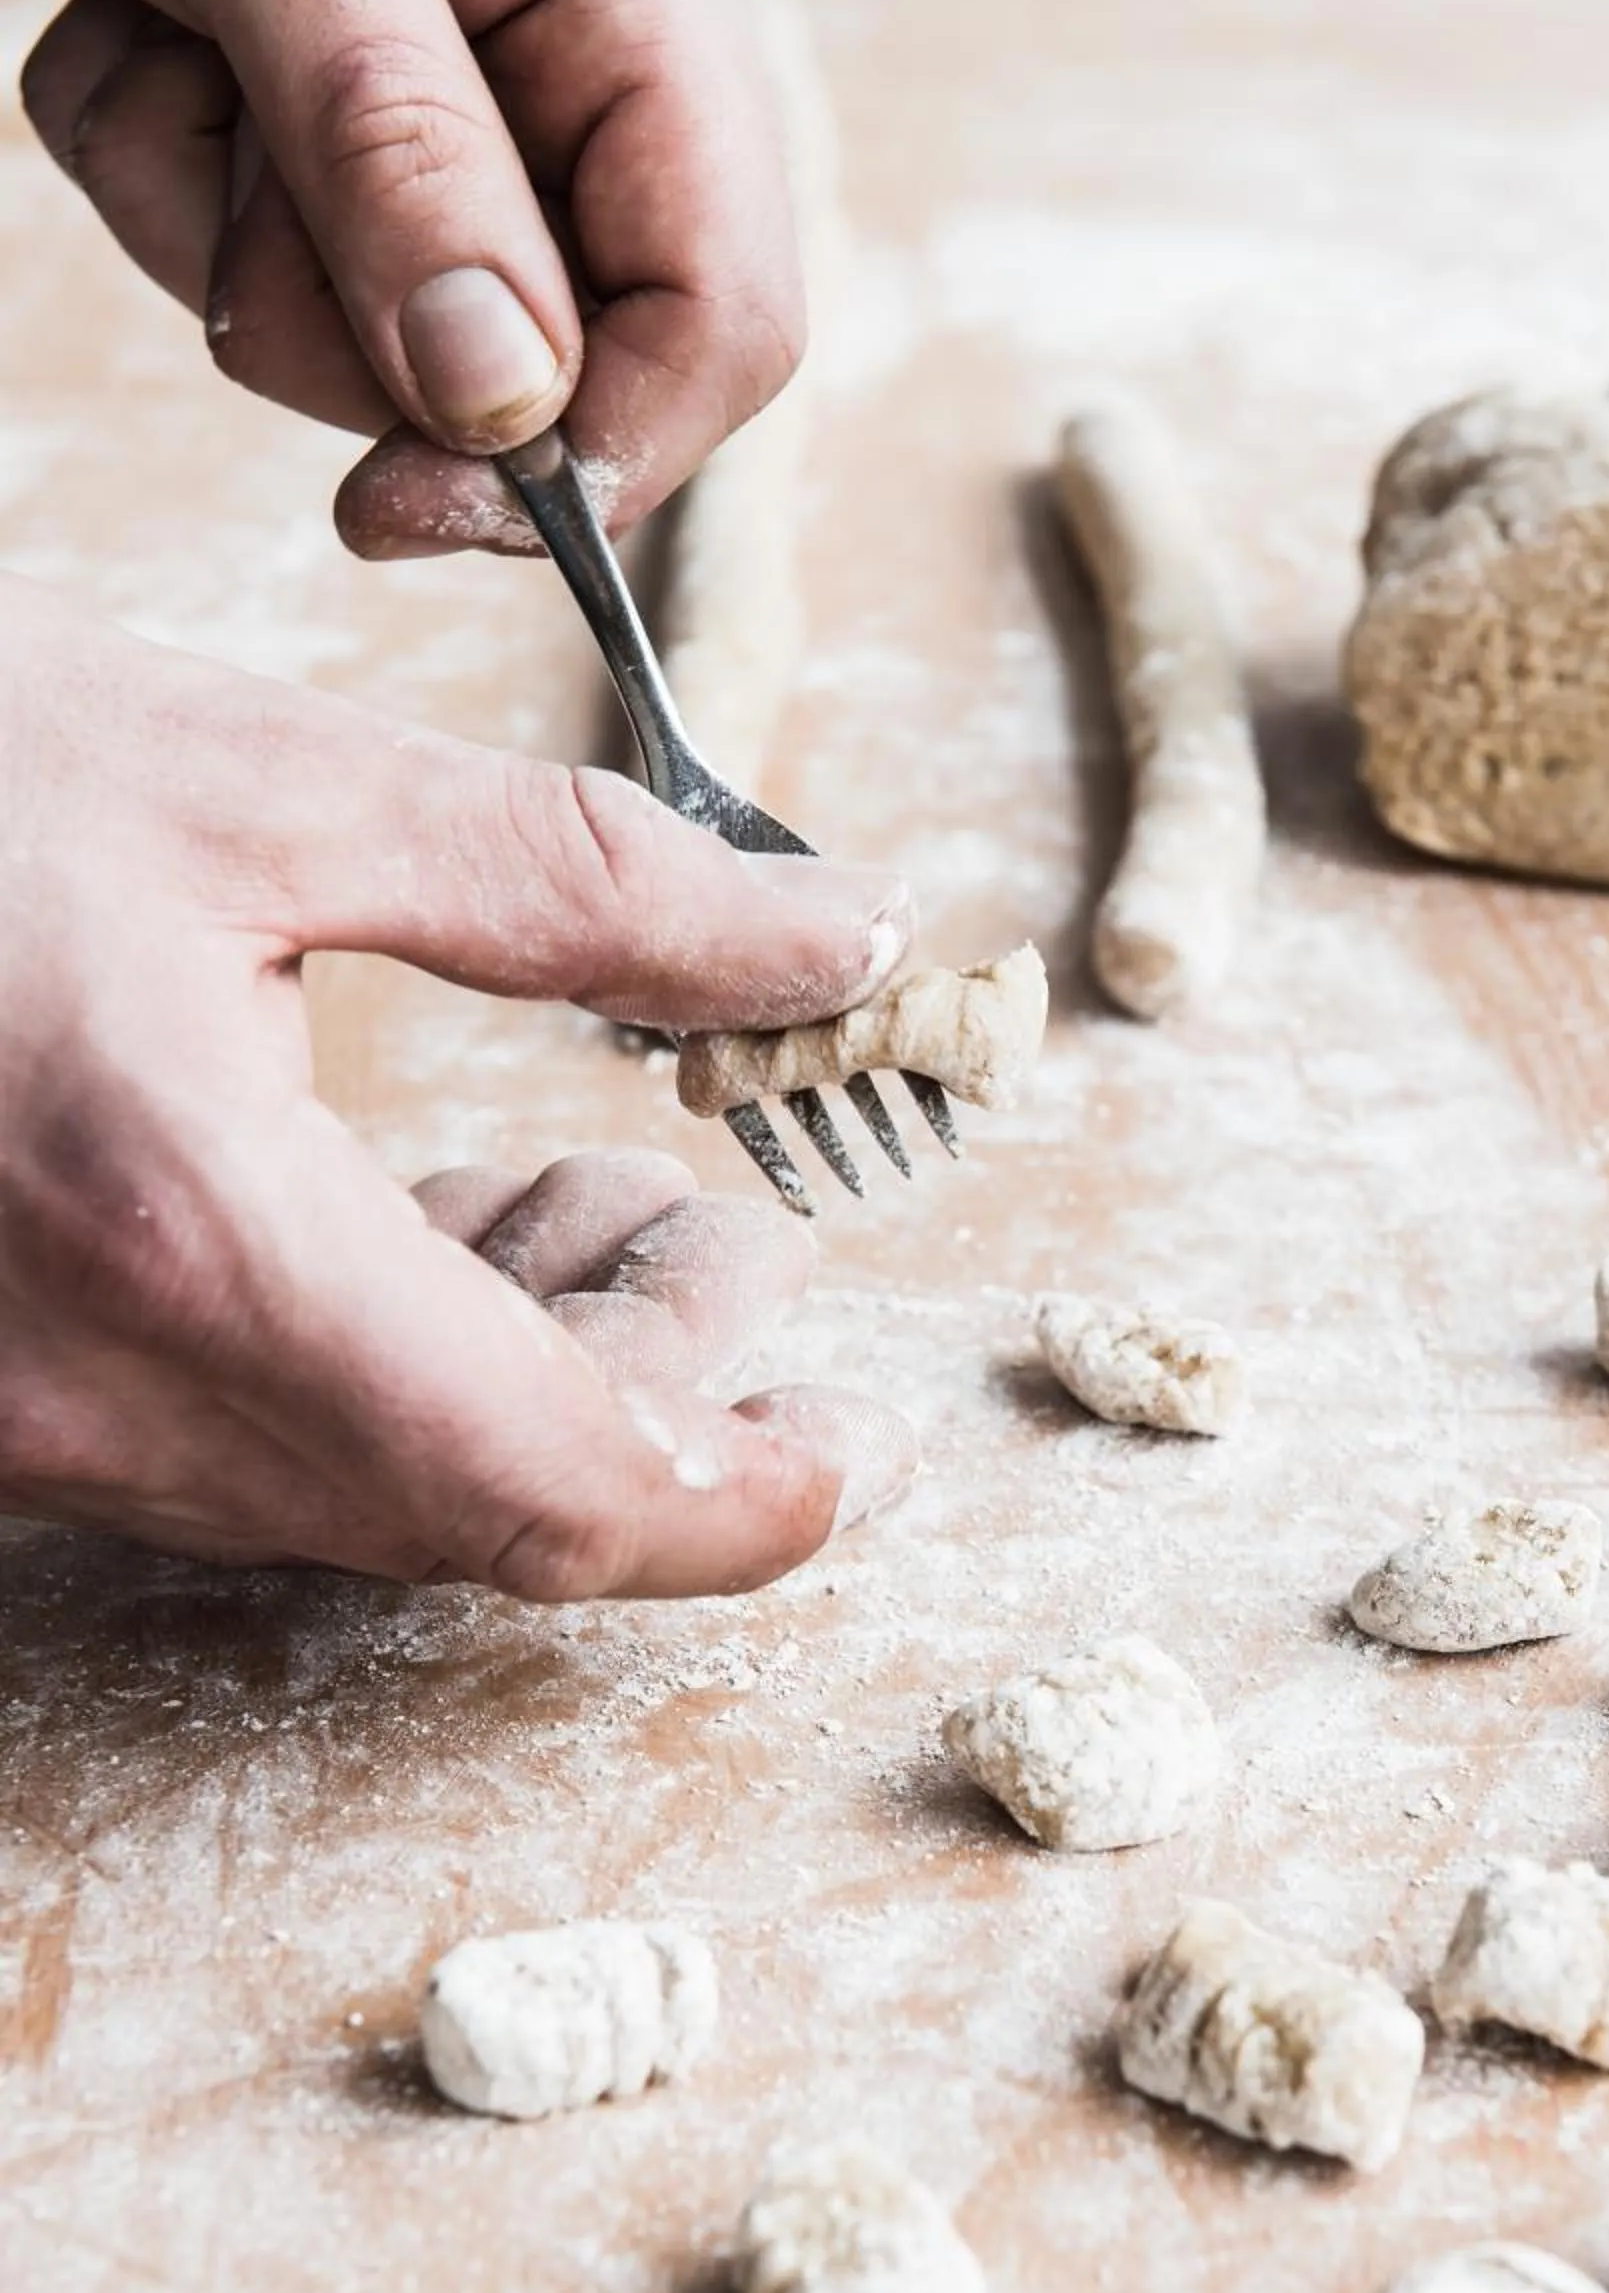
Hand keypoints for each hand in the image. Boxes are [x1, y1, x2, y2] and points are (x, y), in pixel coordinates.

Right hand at [0, 576, 918, 1592]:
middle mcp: (100, 1394)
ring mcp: (22, 1429)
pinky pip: (236, 1455)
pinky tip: (421, 1227)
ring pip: (356, 1497)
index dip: (735, 1501)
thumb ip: (575, 881)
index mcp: (198, 1236)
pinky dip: (378, 1378)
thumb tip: (821, 930)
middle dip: (643, 1409)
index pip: (549, 1485)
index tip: (843, 1449)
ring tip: (589, 1212)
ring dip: (514, 1389)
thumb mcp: (255, 780)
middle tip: (725, 1253)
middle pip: (472, 1512)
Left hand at [16, 0, 801, 555]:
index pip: (720, 321)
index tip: (414, 506)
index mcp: (639, 12)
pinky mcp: (324, 138)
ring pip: (366, 344)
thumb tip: (505, 414)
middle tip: (238, 157)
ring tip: (169, 42)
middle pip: (535, 372)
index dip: (596, 452)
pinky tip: (140, 30)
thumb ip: (404, 160)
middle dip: (345, 317)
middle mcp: (567, 86)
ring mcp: (448, 121)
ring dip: (218, 232)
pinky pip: (244, 269)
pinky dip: (157, 175)